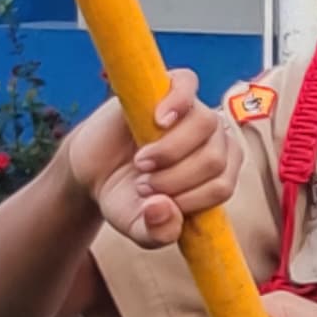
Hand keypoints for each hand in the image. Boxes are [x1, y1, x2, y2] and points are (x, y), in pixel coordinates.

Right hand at [67, 69, 232, 248]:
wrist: (92, 170)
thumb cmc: (126, 197)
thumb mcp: (139, 228)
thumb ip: (157, 232)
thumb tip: (163, 208)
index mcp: (219, 173)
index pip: (223, 186)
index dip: (188, 200)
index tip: (154, 203)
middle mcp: (213, 139)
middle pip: (214, 158)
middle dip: (174, 180)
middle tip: (142, 184)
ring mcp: (192, 110)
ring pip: (204, 124)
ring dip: (169, 152)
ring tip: (141, 163)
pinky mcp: (166, 86)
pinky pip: (187, 83)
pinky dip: (178, 102)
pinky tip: (160, 120)